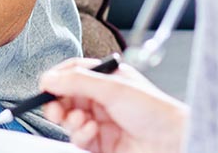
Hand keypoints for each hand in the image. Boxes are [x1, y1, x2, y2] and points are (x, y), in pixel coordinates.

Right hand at [39, 59, 188, 152]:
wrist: (172, 142)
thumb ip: (77, 81)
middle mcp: (102, 99)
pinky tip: (91, 132)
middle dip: (57, 103)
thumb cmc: (155, 111)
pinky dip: (79, 135)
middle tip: (55, 108)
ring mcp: (100, 122)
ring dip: (70, 120)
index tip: (45, 86)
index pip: (72, 73)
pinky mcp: (100, 144)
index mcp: (107, 78)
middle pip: (66, 98)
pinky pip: (77, 139)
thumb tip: (49, 78)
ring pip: (69, 119)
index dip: (57, 78)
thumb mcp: (113, 88)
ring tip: (82, 120)